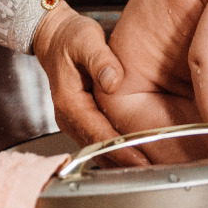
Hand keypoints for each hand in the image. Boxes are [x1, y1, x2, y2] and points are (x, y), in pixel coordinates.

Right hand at [32, 4, 148, 165]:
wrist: (54, 37)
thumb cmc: (69, 37)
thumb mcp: (86, 39)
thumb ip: (100, 59)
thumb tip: (113, 82)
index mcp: (69, 101)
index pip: (97, 133)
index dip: (120, 149)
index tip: (140, 159)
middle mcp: (68, 117)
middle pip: (98, 148)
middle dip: (124, 161)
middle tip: (153, 169)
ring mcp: (73, 121)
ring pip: (98, 149)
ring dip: (121, 159)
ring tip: (150, 166)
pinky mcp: (82, 119)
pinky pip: (99, 140)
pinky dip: (116, 149)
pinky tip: (137, 152)